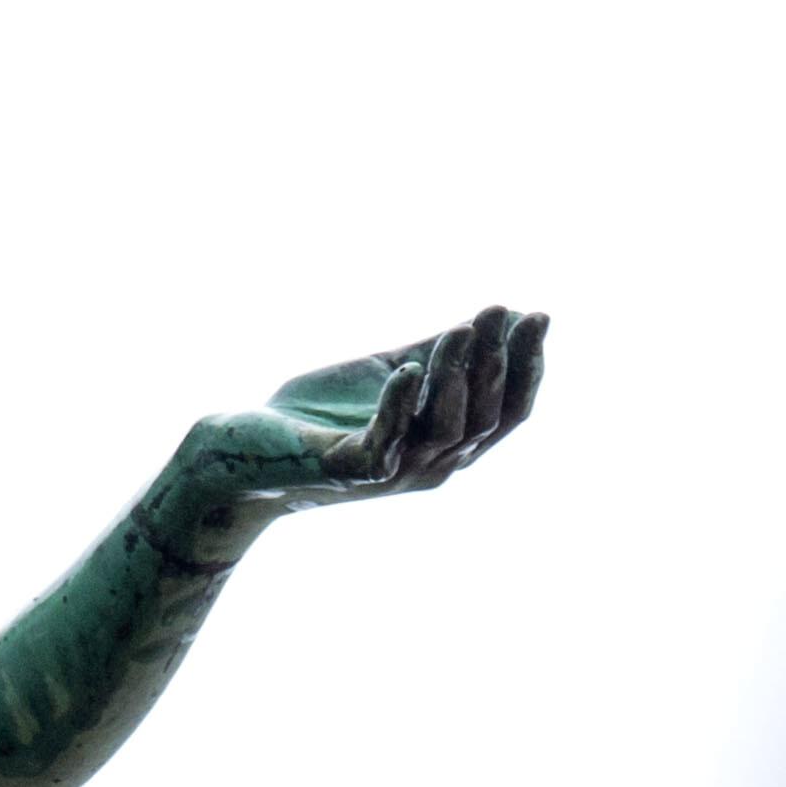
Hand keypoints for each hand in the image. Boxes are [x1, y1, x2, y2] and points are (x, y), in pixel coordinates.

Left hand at [151, 303, 546, 554]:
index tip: (538, 318)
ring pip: (442, 428)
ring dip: (455, 375)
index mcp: (447, 444)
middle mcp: (430, 466)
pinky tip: (405, 368)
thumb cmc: (321, 414)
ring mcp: (391, 473)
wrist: (246, 451)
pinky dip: (397, 404)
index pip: (506, 413)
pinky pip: (381, 442)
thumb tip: (500, 313)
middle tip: (502, 313)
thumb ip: (438, 350)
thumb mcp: (391, 372)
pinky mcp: (348, 472)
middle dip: (499, 364)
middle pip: (483, 419)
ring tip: (461, 329)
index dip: (527, 368)